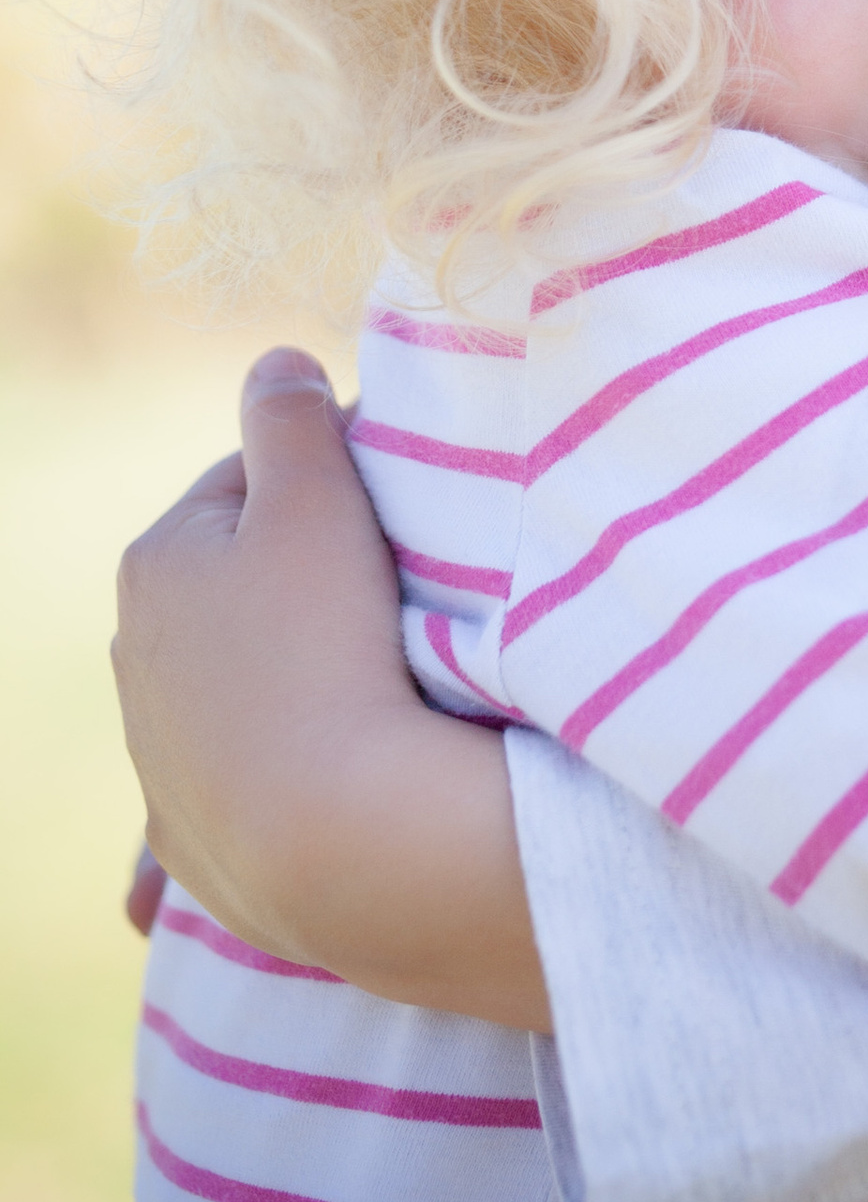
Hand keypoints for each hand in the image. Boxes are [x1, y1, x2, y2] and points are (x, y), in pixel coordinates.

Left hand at [113, 345, 551, 1027]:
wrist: (328, 837)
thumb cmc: (325, 644)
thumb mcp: (319, 499)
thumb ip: (292, 417)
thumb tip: (274, 362)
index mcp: (157, 563)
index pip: (248, 484)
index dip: (327, 481)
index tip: (397, 503)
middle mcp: (136, 655)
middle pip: (238, 584)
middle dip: (303, 577)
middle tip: (395, 586)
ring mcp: (156, 756)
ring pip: (235, 679)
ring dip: (288, 669)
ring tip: (375, 675)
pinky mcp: (187, 839)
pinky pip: (236, 776)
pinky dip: (273, 763)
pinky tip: (326, 764)